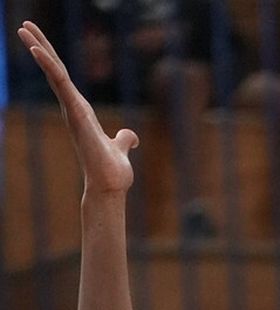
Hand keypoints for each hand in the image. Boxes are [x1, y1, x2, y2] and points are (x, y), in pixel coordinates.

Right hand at [18, 21, 137, 194]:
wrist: (111, 187)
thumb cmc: (112, 171)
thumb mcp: (120, 147)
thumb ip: (124, 139)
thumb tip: (131, 138)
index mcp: (81, 111)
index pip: (64, 79)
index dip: (51, 59)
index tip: (37, 41)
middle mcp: (73, 108)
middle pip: (54, 70)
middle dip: (39, 46)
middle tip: (23, 25)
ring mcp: (72, 110)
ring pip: (53, 72)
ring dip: (38, 49)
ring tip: (23, 28)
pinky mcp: (75, 113)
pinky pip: (60, 84)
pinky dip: (49, 66)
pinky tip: (37, 50)